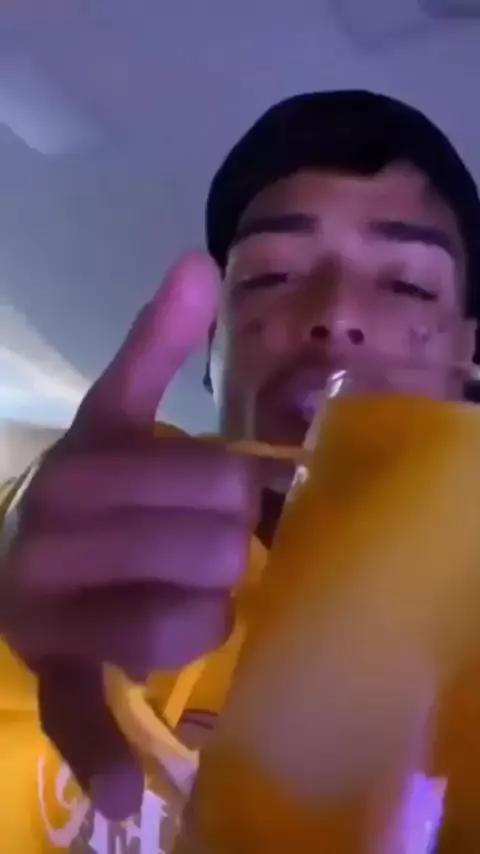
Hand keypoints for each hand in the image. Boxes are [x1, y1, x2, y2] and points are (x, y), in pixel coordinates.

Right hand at [0, 252, 258, 819]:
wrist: (9, 544)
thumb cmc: (83, 482)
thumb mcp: (114, 410)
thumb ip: (154, 342)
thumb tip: (198, 261)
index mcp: (87, 468)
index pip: (210, 481)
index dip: (236, 493)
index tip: (231, 497)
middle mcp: (62, 537)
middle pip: (207, 550)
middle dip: (224, 549)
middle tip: (209, 546)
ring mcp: (49, 612)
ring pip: (170, 624)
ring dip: (201, 617)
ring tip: (194, 600)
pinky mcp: (48, 672)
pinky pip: (74, 714)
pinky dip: (98, 750)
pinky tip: (123, 790)